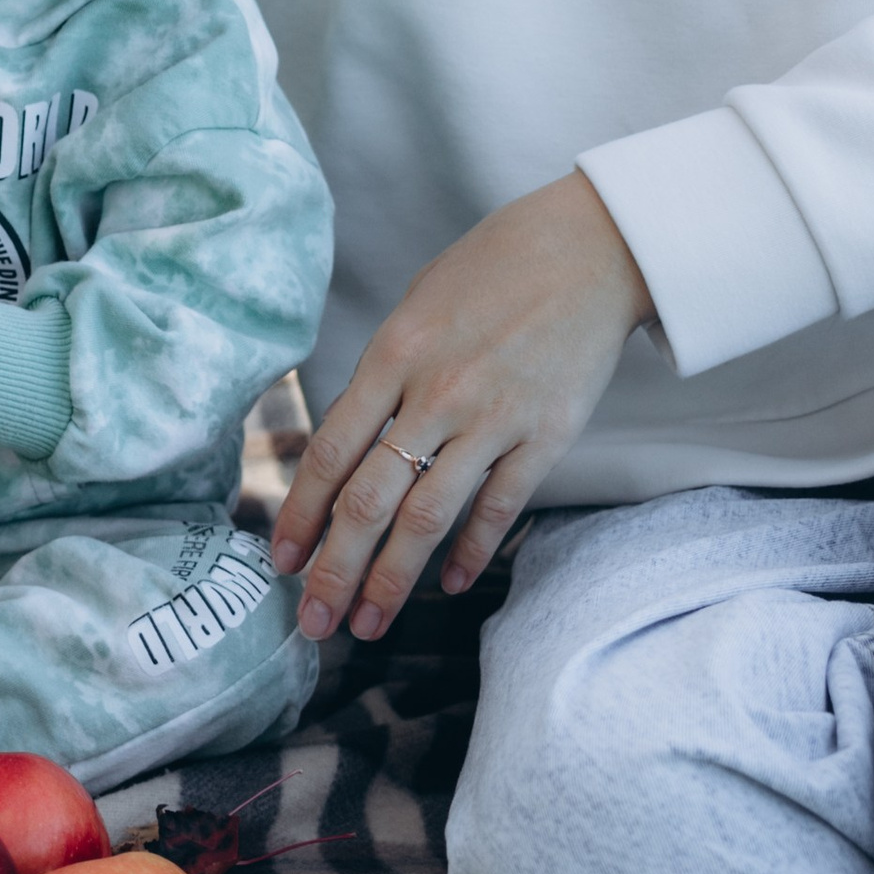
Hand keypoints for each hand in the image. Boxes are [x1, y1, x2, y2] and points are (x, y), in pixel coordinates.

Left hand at [270, 172, 652, 641]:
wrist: (592, 248)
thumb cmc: (496, 269)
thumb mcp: (419, 304)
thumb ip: (384, 375)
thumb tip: (347, 446)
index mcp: (394, 353)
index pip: (330, 452)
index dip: (300, 514)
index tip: (281, 561)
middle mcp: (437, 393)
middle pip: (369, 500)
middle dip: (334, 570)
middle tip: (312, 623)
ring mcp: (494, 418)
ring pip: (428, 517)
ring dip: (392, 580)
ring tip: (367, 625)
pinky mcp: (547, 436)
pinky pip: (499, 509)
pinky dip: (470, 552)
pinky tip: (448, 586)